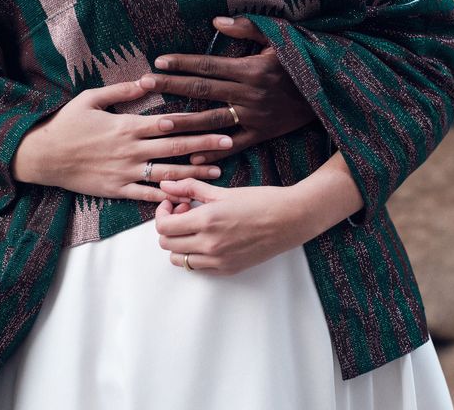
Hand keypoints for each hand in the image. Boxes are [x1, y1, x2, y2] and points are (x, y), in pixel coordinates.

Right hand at [12, 81, 233, 202]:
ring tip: (217, 173)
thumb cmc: (65, 124)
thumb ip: (120, 91)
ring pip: (166, 173)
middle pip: (175, 147)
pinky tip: (185, 196)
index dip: (196, 122)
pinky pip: (146, 194)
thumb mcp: (90, 99)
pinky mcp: (117, 189)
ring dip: (193, 173)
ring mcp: (125, 172)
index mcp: (127, 126)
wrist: (43, 156)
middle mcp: (131, 150)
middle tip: (230, 142)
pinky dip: (166, 195)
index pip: (169, 123)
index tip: (217, 119)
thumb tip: (146, 80)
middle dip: (205, 145)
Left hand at [139, 16, 315, 163]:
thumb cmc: (304, 61)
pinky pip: (234, 145)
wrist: (332, 91)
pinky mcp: (262, 134)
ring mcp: (253, 116)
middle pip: (201, 90)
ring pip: (212, 120)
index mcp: (249, 69)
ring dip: (184, 122)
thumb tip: (215, 22)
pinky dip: (214, 153)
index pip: (207, 65)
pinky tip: (193, 158)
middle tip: (144, 85)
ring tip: (159, 124)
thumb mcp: (281, 38)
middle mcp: (247, 93)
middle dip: (171, 86)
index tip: (157, 62)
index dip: (181, 63)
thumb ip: (248, 29)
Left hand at [155, 151, 363, 274]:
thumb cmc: (260, 200)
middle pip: (166, 243)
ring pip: (178, 259)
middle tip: (183, 212)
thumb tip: (165, 184)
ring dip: (179, 243)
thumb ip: (189, 188)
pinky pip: (197, 267)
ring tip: (194, 227)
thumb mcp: (221, 191)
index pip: (163, 227)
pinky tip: (206, 239)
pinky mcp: (228, 269)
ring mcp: (218, 260)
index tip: (173, 203)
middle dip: (168, 226)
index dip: (162, 213)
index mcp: (207, 221)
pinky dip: (194, 254)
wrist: (291, 219)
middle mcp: (210, 244)